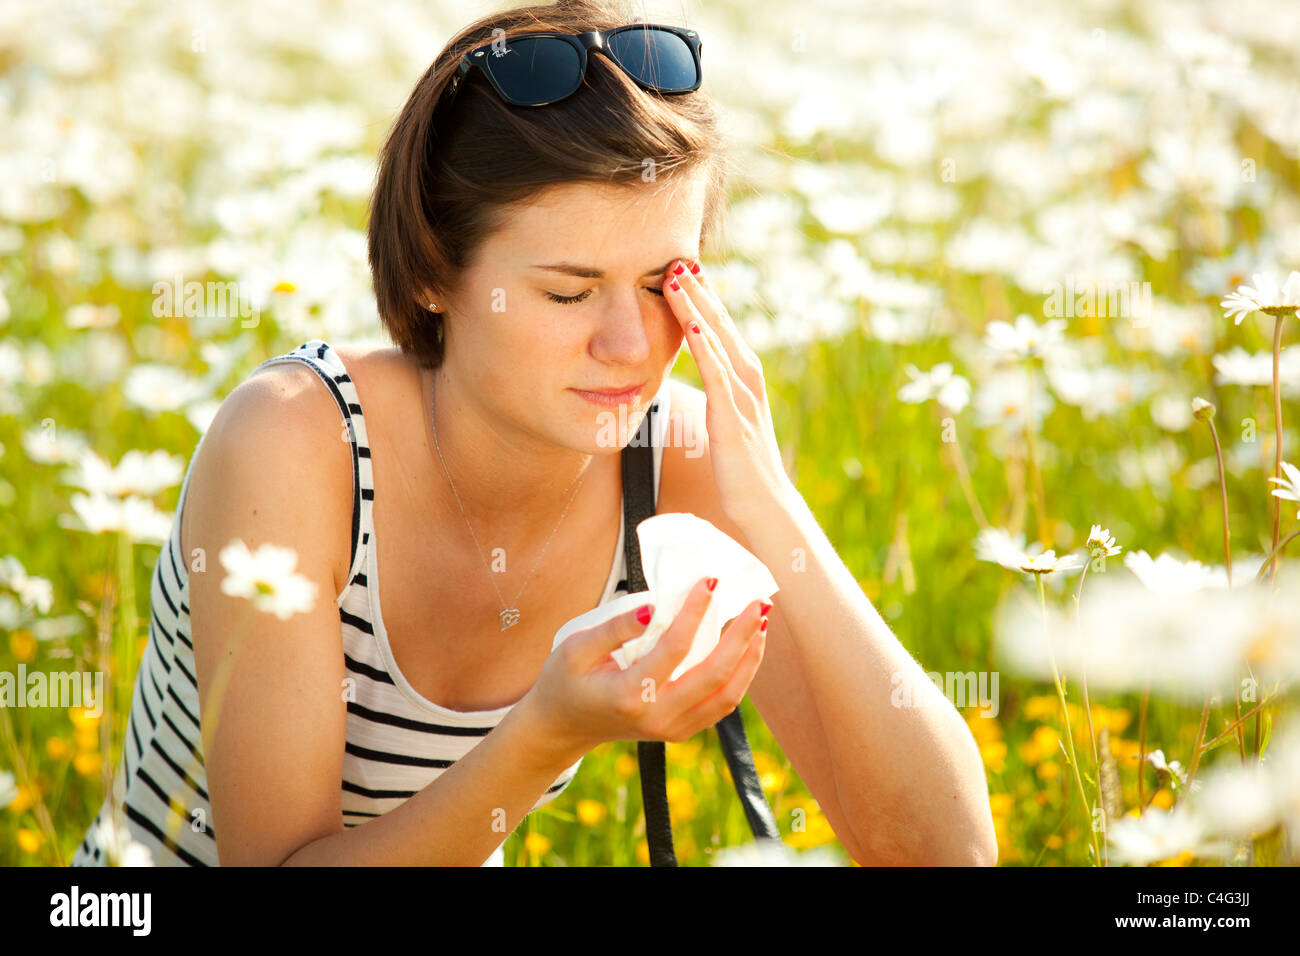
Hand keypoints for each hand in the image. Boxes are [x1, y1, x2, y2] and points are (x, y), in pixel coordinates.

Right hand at [526, 576, 769, 755]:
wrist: (562, 727)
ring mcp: (672, 729)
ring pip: (728, 696)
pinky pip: (721, 704)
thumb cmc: (565, 680)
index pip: (675, 649)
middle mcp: (657, 717)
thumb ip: (614, 628)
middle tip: (757, 601)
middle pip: (715, 676)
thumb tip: (653, 606)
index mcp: (629, 695)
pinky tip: (746, 647)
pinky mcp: (680, 731)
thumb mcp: (575, 648)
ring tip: (760, 621)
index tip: (710, 582)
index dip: (696, 613)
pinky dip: (741, 675)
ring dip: (750, 657)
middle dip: (741, 635)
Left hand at [662, 259, 793, 530]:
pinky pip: (717, 374)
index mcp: (743, 380)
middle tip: (677, 254)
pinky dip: (704, 345)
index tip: (681, 268)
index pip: (720, 329)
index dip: (702, 298)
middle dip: (700, 290)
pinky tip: (689, 322)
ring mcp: (743, 397)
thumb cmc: (742, 471)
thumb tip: (692, 383)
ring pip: (717, 340)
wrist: (766, 508)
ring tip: (675, 274)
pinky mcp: (733, 418)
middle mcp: (747, 380)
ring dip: (696, 306)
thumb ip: (716, 399)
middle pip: (721, 324)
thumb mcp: (726, 424)